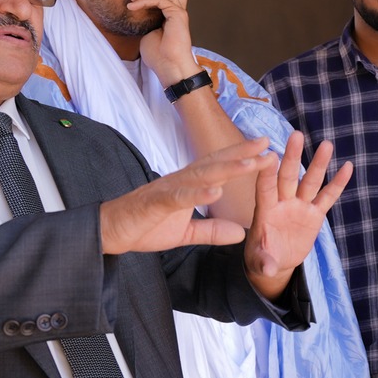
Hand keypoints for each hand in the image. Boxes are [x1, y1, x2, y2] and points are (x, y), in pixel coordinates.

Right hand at [99, 141, 268, 254]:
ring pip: (201, 176)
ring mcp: (168, 190)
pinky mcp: (155, 203)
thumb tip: (240, 234)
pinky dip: (198, 194)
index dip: (242, 157)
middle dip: (242, 154)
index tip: (267, 149)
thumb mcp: (185, 234)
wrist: (110, 231)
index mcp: (188, 186)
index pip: (219, 167)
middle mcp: (180, 181)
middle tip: (267, 143)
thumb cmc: (145, 226)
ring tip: (251, 163)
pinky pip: (179, 197)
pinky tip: (216, 192)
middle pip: (215, 164)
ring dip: (227, 169)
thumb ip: (212, 231)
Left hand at [133, 0, 197, 84]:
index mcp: (172, 18)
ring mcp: (179, 13)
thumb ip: (147, 22)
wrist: (170, 67)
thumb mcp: (147, 35)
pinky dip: (145, 0)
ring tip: (131, 1)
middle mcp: (178, 13)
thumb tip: (139, 14)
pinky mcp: (178, 14)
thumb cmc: (158, 56)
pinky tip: (133, 6)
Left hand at [244, 131, 352, 296]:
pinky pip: (327, 197)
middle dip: (291, 157)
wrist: (275, 260)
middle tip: (296, 135)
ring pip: (310, 182)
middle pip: (287, 176)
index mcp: (263, 210)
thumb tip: (269, 268)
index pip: (265, 188)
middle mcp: (282, 202)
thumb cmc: (261, 257)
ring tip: (327, 144)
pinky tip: (347, 167)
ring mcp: (299, 206)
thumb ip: (264, 262)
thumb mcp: (259, 261)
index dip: (267, 174)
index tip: (269, 156)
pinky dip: (337, 184)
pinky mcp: (314, 214)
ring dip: (318, 164)